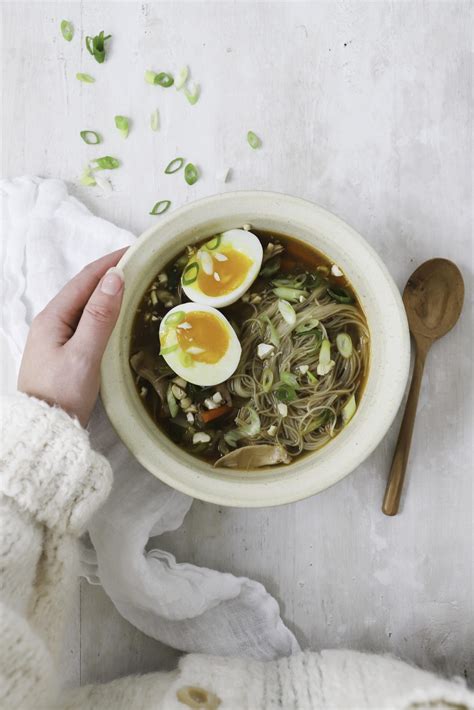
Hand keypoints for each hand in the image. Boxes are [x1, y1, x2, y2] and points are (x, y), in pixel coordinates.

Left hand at [18, 249, 126, 426]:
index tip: (138, 250)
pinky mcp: (65, 354)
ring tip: (138, 287)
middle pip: (85, 290)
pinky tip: (121, 318)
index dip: (111, 261)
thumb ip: (100, 316)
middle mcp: (52, 323)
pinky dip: (106, 313)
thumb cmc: (62, 393)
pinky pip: (88, 323)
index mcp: (53, 317)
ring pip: (87, 307)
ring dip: (110, 293)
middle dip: (112, 274)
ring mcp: (57, 339)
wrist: (45, 431)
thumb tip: (116, 277)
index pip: (85, 279)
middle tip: (144, 267)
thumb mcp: (84, 354)